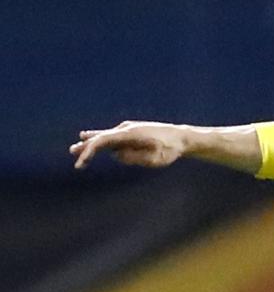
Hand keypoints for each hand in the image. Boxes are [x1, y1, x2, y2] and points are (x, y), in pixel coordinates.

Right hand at [70, 121, 189, 169]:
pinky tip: (90, 136)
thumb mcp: (154, 159)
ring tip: (79, 142)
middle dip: (87, 146)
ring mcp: (130, 128)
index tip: (80, 164)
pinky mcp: (133, 130)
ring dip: (92, 140)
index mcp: (130, 134)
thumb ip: (134, 158)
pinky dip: (101, 138)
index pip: (103, 141)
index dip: (89, 152)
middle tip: (72, 152)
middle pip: (101, 136)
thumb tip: (116, 155)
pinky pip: (113, 135)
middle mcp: (127, 128)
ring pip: (106, 134)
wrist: (182, 137)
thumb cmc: (170, 150)